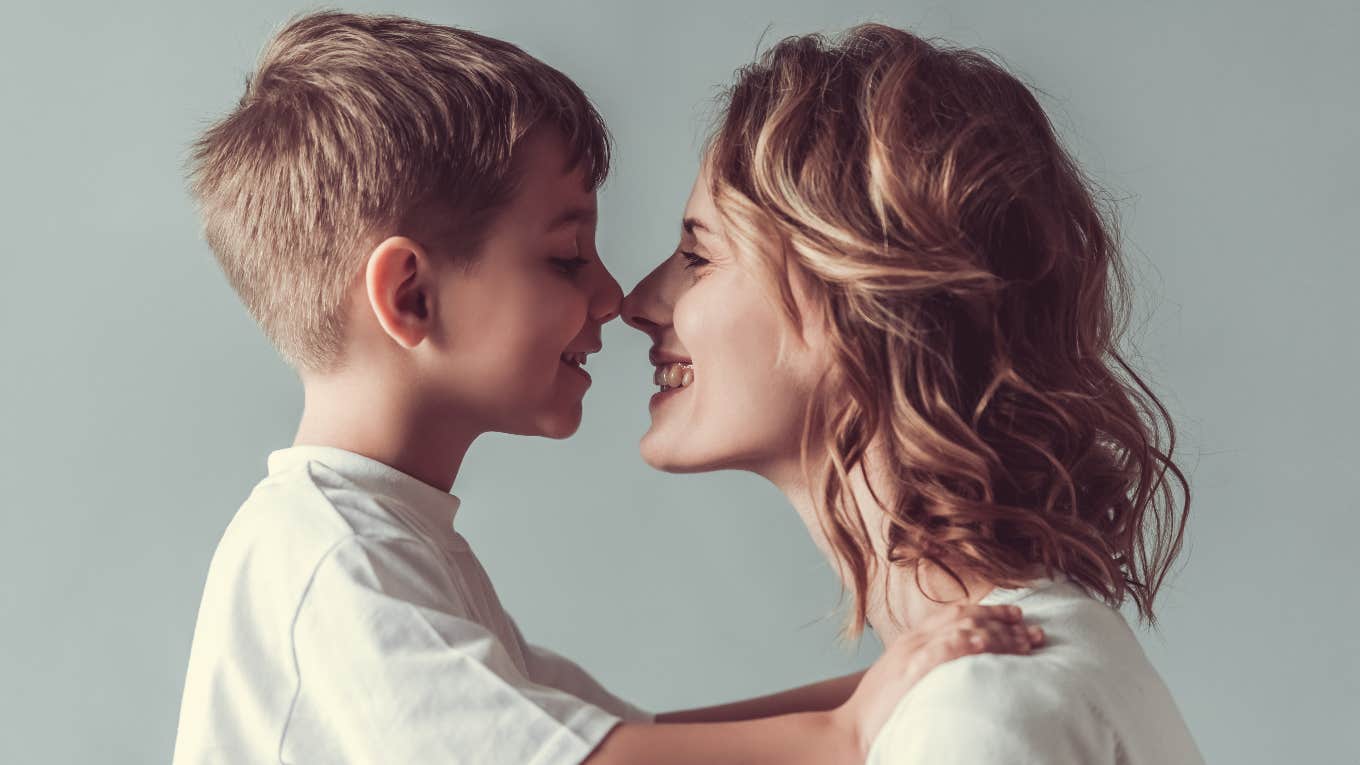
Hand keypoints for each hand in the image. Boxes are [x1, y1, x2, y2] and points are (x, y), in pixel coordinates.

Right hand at [836, 604, 1043, 756]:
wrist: (851, 732)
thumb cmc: (879, 713)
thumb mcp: (903, 680)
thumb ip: (928, 667)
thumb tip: (962, 669)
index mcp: (911, 640)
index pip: (955, 613)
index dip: (989, 611)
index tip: (1017, 616)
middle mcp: (913, 640)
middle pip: (965, 617)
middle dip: (1004, 621)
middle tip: (1035, 631)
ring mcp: (912, 652)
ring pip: (963, 629)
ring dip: (999, 633)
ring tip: (1027, 642)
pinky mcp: (913, 669)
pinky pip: (947, 648)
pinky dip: (971, 642)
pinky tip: (992, 644)